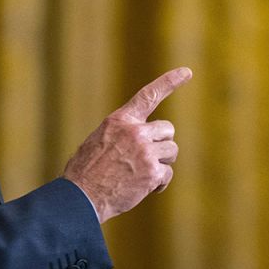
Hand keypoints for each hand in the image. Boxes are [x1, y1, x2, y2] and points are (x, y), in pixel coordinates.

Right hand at [63, 67, 192, 223]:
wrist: (81, 197)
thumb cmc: (86, 171)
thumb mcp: (99, 140)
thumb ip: (122, 133)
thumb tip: (140, 139)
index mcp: (120, 120)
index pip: (149, 95)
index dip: (169, 82)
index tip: (187, 72)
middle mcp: (135, 132)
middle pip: (168, 129)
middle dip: (162, 143)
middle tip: (147, 158)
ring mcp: (145, 152)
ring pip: (171, 151)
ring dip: (161, 162)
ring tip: (141, 173)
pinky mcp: (152, 173)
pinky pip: (168, 173)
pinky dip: (159, 183)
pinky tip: (143, 188)